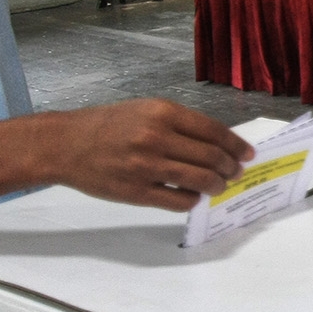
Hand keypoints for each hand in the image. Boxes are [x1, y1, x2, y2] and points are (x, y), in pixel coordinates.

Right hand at [47, 100, 254, 212]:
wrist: (66, 143)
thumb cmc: (107, 125)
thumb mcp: (144, 110)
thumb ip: (179, 124)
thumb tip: (216, 142)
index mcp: (162, 113)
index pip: (214, 131)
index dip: (236, 145)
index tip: (247, 154)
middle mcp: (157, 137)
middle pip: (212, 157)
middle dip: (230, 168)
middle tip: (235, 172)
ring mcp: (146, 166)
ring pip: (199, 181)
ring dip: (216, 186)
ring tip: (219, 186)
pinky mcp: (136, 192)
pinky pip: (177, 201)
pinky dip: (192, 201)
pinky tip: (193, 197)